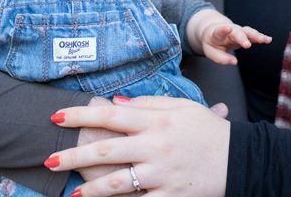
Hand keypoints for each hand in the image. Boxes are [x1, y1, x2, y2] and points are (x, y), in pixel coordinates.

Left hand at [45, 95, 229, 196]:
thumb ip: (147, 103)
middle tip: (49, 159)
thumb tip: (113, 102)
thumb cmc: (208, 130)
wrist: (241, 159)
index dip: (80, 115)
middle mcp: (156, 146)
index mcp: (157, 120)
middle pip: (106, 149)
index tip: (56, 117)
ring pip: (118, 183)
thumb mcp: (181, 107)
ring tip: (72, 193)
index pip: (110, 116)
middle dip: (73, 155)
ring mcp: (163, 174)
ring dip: (91, 189)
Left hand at [201, 23, 270, 64]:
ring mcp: (238, 31)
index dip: (224, 30)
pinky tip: (268, 40)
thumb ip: (221, 58)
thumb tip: (235, 62)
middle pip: (237, 32)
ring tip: (264, 40)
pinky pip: (253, 35)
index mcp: (218, 33)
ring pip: (247, 31)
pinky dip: (261, 37)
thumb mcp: (210, 52)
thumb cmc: (212, 43)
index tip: (228, 28)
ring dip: (255, 35)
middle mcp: (230, 30)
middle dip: (242, 38)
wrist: (213, 31)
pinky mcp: (245, 35)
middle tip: (247, 45)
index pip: (220, 31)